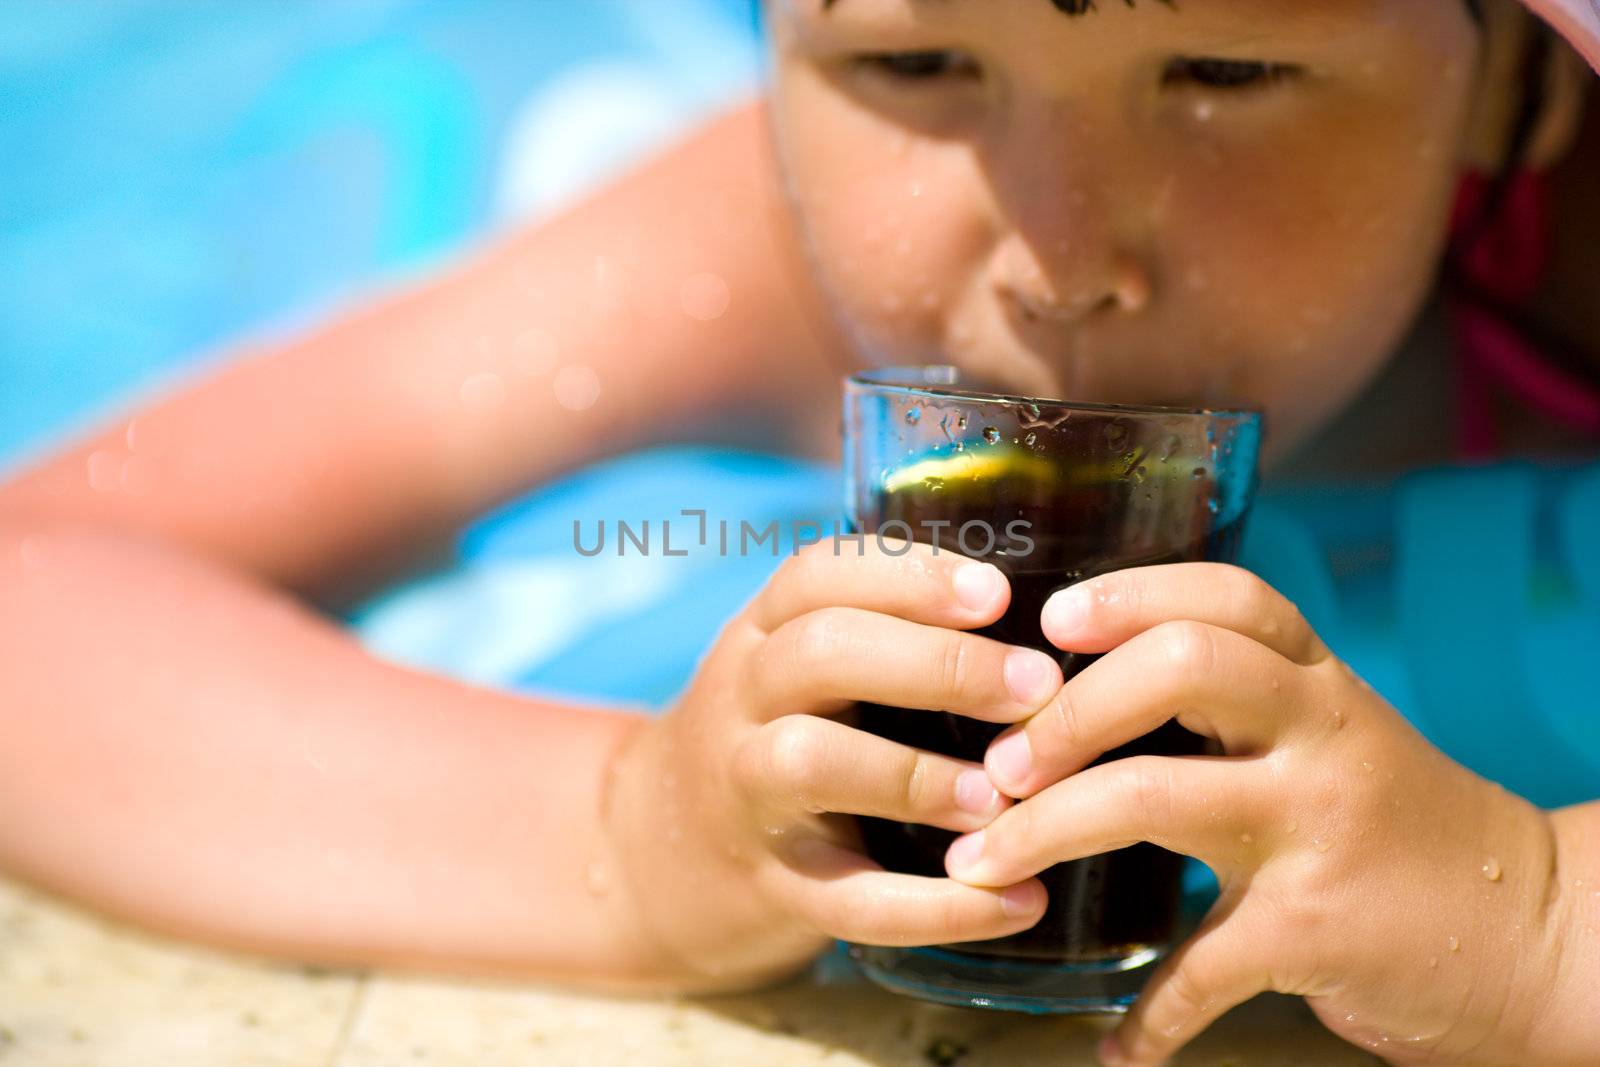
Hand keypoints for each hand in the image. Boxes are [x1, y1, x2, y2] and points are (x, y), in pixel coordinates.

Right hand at [601, 539, 1062, 989]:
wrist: (663, 854)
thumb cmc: (779, 733)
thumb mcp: (798, 667)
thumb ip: (884, 631)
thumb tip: (1050, 614)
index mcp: (762, 633)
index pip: (819, 575)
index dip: (908, 576)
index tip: (996, 594)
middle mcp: (743, 700)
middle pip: (820, 653)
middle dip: (935, 663)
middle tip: (1036, 685)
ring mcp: (746, 794)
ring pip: (810, 763)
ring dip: (915, 774)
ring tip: (1004, 795)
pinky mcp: (773, 887)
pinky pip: (848, 901)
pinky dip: (936, 908)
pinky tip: (1016, 902)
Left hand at [941, 563, 1569, 1065]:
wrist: (1531, 928)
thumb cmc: (1397, 823)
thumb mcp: (1333, 735)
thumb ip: (1241, 703)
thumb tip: (1086, 688)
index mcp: (1317, 685)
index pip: (1227, 597)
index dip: (1130, 593)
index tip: (1050, 620)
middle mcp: (1320, 736)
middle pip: (1178, 667)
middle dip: (1067, 710)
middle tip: (999, 759)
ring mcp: (1318, 829)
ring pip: (1152, 797)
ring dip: (1043, 830)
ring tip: (981, 863)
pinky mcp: (1315, 931)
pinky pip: (1200, 967)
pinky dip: (1147, 1015)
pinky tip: (1114, 1045)